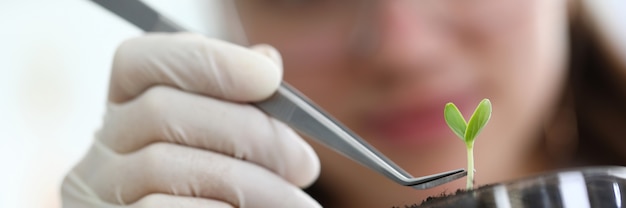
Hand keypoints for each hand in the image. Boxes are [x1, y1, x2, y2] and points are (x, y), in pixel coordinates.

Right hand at [61, 33, 320, 207]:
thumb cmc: (218, 192)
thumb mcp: (225, 143)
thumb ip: (237, 102)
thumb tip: (265, 62)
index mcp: (127, 109)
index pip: (141, 61)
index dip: (205, 61)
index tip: (269, 77)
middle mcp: (102, 144)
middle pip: (160, 111)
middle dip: (248, 133)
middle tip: (305, 164)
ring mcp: (99, 189)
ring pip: (165, 165)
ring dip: (250, 184)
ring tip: (297, 202)